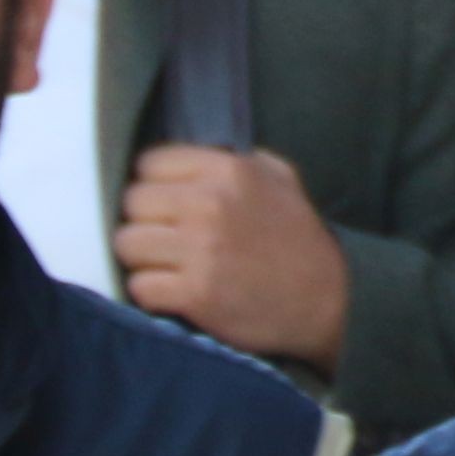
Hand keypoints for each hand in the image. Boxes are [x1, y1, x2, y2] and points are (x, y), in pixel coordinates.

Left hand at [113, 145, 353, 373]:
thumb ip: (235, 160)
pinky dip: (151, 292)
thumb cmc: (299, 239)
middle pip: (132, 203)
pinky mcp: (195, 294)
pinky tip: (173, 291)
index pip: (149, 163)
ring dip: (142, 258)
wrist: (327, 300)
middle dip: (145, 221)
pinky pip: (139, 286)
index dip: (154, 184)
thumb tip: (190, 156)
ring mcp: (201, 251)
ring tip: (166, 265)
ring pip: (126, 244)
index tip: (166, 203)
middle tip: (166, 237)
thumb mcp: (281, 178)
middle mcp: (210, 205)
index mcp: (229, 171)